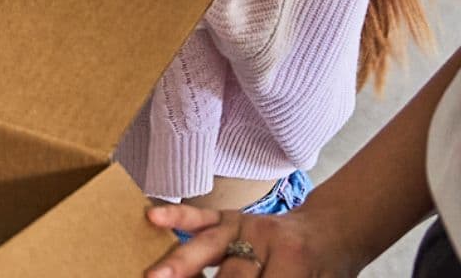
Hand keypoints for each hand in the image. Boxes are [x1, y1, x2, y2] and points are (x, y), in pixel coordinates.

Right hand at [145, 203, 365, 277]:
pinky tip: (154, 217)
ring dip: (180, 266)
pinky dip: (177, 216)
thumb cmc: (324, 274)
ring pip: (210, 247)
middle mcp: (269, 245)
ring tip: (154, 277)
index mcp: (296, 268)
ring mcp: (247, 228)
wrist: (332, 235)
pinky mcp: (231, 218)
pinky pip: (201, 217)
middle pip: (232, 276)